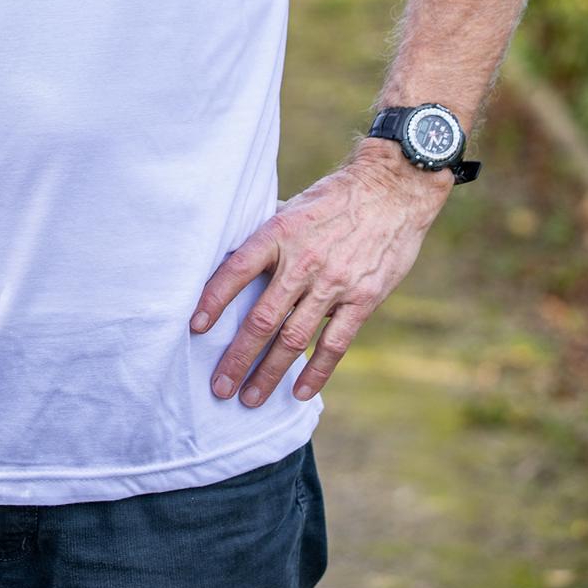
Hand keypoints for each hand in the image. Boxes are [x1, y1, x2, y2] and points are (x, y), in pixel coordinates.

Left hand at [188, 145, 452, 406]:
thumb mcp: (293, 206)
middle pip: (262, 318)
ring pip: (294, 339)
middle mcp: (303, 261)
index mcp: (279, 233)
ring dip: (269, 373)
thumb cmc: (335, 198)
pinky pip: (334, 344)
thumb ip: (268, 236)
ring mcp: (334, 283)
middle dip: (237, 357)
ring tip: (249, 398)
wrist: (392, 190)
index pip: (236, 271)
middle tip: (219, 386)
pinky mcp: (363, 299)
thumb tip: (234, 257)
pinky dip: (316, 372)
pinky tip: (299, 392)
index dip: (213, 300)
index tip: (194, 327)